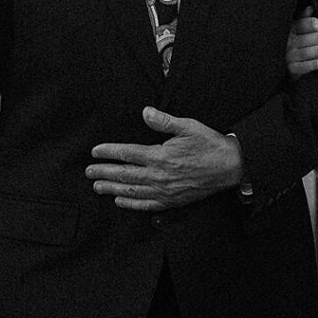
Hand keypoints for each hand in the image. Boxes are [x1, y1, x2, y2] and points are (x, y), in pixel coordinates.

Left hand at [88, 110, 242, 211]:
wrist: (230, 167)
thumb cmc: (209, 145)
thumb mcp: (188, 126)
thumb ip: (164, 121)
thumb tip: (145, 112)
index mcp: (161, 155)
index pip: (128, 153)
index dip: (109, 152)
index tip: (95, 151)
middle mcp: (159, 175)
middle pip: (125, 174)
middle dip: (104, 172)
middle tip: (88, 172)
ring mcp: (165, 190)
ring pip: (132, 191)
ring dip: (112, 189)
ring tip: (97, 187)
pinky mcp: (172, 200)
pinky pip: (146, 204)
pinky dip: (131, 204)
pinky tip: (120, 201)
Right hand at [286, 10, 317, 78]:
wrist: (285, 70)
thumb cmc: (295, 48)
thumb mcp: (297, 32)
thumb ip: (304, 19)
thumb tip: (310, 7)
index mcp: (291, 30)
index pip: (310, 23)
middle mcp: (289, 41)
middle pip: (316, 37)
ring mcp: (290, 56)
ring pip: (316, 50)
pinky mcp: (293, 69)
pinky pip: (312, 64)